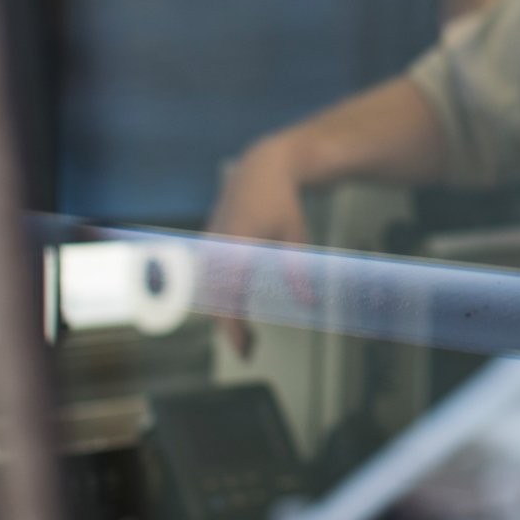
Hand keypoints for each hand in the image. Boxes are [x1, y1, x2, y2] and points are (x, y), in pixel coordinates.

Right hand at [203, 137, 309, 357]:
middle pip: (214, 300)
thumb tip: (310, 304)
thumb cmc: (281, 200)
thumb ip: (299, 270)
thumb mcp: (295, 234)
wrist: (259, 167)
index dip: (233, 329)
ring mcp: (209, 243)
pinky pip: (209, 278)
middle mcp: (217, 247)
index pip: (228, 299)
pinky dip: (220, 298)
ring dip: (225, 315)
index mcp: (237, 246)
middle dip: (229, 330)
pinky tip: (237, 311)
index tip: (244, 350)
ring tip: (247, 337)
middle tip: (249, 351)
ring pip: (209, 291)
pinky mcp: (209, 242)